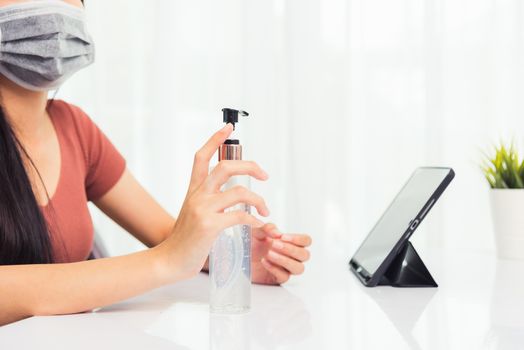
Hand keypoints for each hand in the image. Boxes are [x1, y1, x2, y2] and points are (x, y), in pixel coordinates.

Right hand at [154, 124, 269, 282]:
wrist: (170, 260)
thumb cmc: (186, 239)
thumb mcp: (194, 212)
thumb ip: (210, 201)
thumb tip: (234, 197)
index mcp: (194, 189)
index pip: (202, 156)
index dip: (215, 139)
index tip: (229, 127)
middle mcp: (198, 195)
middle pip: (225, 166)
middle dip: (250, 166)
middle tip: (264, 175)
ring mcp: (203, 209)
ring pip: (239, 192)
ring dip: (258, 200)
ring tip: (265, 210)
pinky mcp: (210, 226)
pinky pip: (240, 217)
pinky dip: (254, 220)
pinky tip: (259, 224)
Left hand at [251, 223, 311, 284]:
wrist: (240, 257)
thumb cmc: (252, 244)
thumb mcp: (257, 232)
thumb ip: (267, 228)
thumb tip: (277, 232)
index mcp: (290, 243)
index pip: (306, 241)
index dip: (298, 239)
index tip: (283, 237)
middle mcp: (291, 256)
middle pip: (304, 255)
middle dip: (290, 249)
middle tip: (274, 244)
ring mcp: (286, 268)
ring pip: (298, 268)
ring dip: (285, 260)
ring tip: (269, 254)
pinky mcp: (278, 278)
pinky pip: (284, 277)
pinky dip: (275, 269)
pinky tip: (265, 261)